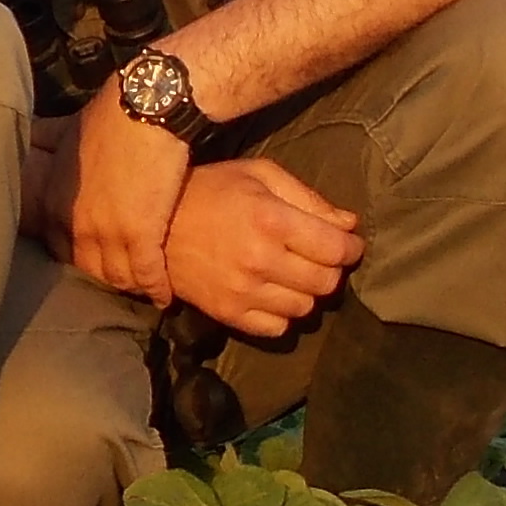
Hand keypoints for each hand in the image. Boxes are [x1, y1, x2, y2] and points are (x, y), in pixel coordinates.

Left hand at [60, 83, 194, 307]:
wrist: (147, 107)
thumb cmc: (110, 114)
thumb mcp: (68, 130)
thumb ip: (50, 144)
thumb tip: (32, 137)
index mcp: (56, 203)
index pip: (61, 247)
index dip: (81, 254)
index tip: (97, 256)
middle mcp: (76, 225)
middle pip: (90, 267)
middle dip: (108, 274)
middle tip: (125, 279)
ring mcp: (108, 233)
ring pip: (118, 275)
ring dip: (132, 284)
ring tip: (144, 288)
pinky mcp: (141, 234)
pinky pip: (147, 273)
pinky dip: (157, 287)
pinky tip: (163, 295)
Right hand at [163, 159, 360, 336]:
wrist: (153, 226)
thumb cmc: (210, 191)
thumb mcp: (259, 176)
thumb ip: (308, 199)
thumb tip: (350, 225)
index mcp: (271, 220)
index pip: (336, 249)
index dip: (352, 248)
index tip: (348, 243)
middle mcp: (260, 259)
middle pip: (325, 282)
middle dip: (331, 269)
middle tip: (319, 257)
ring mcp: (243, 292)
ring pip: (305, 308)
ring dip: (307, 292)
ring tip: (294, 275)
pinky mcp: (228, 314)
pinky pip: (277, 329)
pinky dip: (282, 314)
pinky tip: (273, 294)